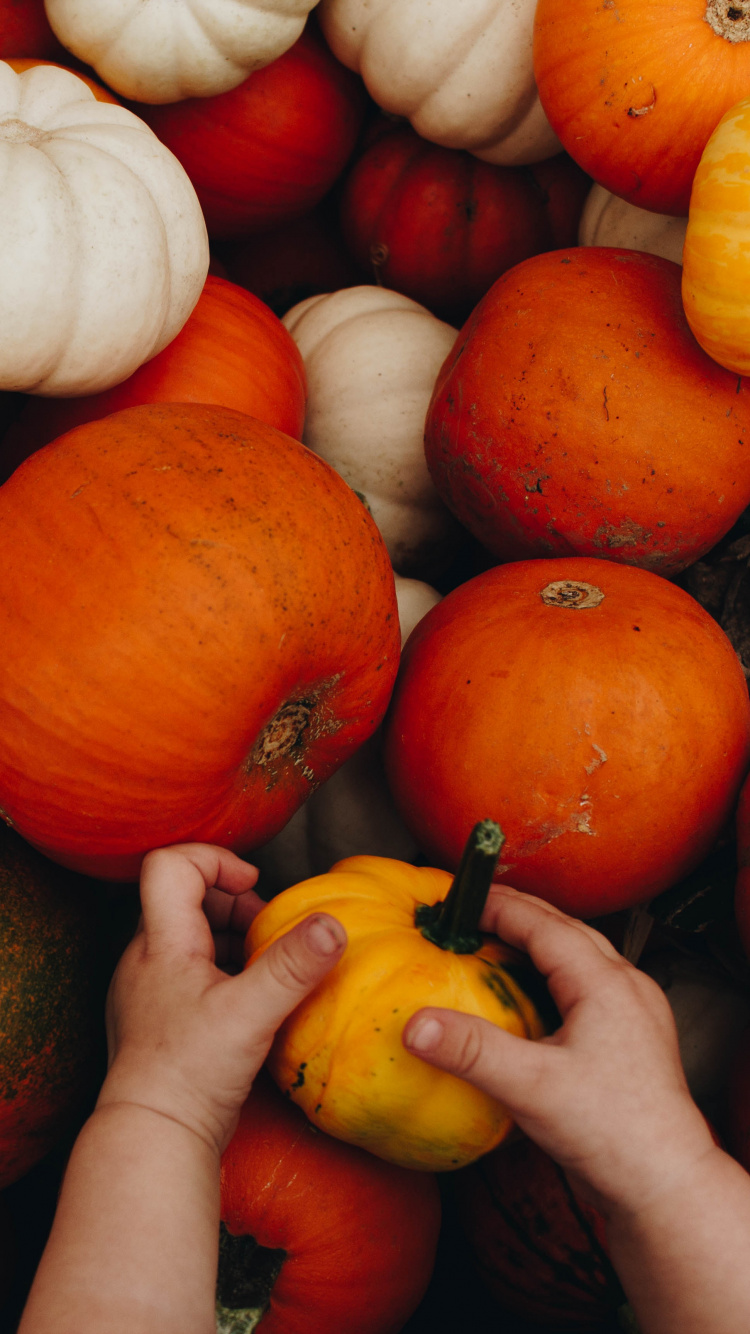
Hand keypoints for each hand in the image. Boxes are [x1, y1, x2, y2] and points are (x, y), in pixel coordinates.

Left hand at [98, 843, 345, 1155]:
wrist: (152, 1140)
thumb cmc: (190, 1074)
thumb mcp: (252, 1013)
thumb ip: (293, 965)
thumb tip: (332, 923)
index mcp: (161, 943)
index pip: (170, 864)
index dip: (215, 861)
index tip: (253, 887)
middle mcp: (145, 960)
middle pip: (184, 898)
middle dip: (233, 904)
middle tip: (268, 934)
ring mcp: (147, 992)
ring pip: (188, 938)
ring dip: (230, 939)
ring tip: (266, 967)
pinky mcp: (157, 1022)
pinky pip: (189, 975)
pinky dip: (221, 973)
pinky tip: (250, 1003)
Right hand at [402, 885, 714, 1217]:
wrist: (665, 1184)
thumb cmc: (611, 1133)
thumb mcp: (531, 1087)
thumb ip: (472, 1052)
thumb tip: (415, 1025)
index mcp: (606, 983)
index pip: (545, 924)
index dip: (499, 906)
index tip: (459, 899)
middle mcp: (627, 986)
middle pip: (566, 930)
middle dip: (518, 915)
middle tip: (472, 911)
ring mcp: (635, 1011)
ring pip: (581, 956)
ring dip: (538, 943)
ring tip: (496, 943)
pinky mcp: (633, 1038)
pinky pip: (588, 986)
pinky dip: (553, 975)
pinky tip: (531, 995)